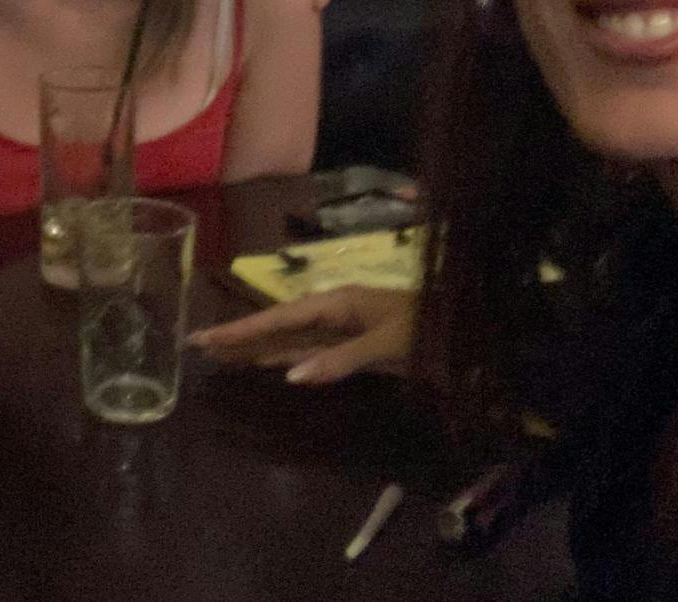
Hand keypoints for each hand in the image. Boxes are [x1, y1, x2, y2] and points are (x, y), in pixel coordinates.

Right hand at [188, 285, 413, 384]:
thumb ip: (340, 360)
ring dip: (259, 348)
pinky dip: (288, 358)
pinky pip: (312, 352)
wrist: (478, 333)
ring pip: (292, 340)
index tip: (206, 336)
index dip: (243, 328)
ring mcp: (346, 330)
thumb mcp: (388, 344)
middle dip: (241, 334)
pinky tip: (269, 366)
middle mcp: (336, 312)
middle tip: (198, 345)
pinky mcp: (357, 348)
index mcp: (338, 301)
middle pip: (279, 325)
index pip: (280, 316)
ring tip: (222, 356)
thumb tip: (290, 376)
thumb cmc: (433, 330)